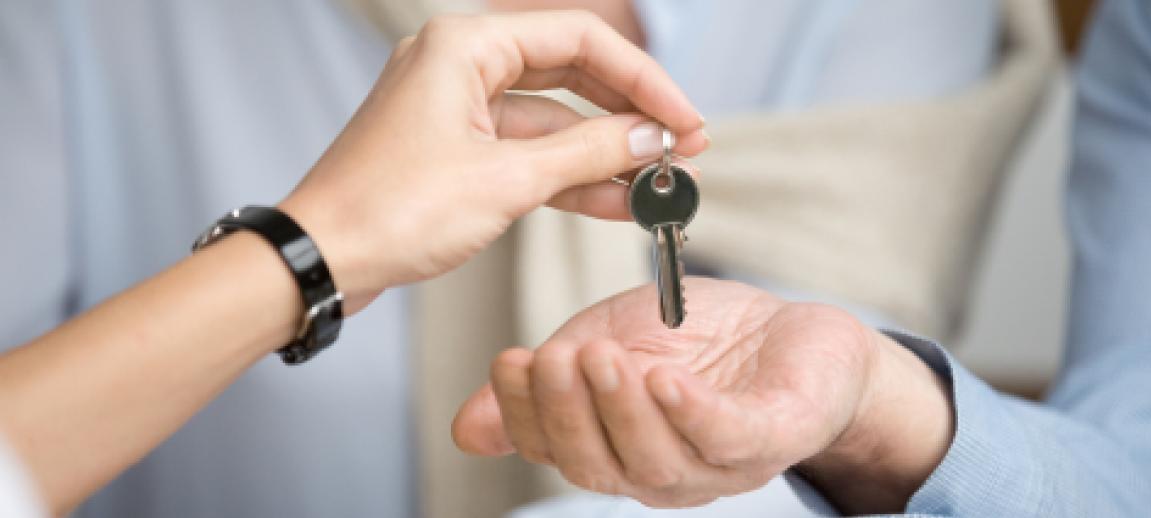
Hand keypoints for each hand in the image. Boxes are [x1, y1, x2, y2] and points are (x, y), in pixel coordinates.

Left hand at [279, 11, 706, 311]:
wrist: (320, 262)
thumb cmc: (387, 212)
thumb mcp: (504, 181)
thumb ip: (586, 154)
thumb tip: (648, 139)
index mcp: (464, 46)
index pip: (579, 40)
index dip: (643, 80)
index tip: (683, 120)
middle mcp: (461, 66)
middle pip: (571, 74)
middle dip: (629, 115)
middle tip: (681, 148)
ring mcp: (458, 111)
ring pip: (552, 121)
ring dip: (605, 154)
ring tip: (660, 184)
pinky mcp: (457, 153)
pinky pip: (527, 155)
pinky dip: (570, 178)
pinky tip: (618, 202)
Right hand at [451, 278, 953, 512]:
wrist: (792, 328)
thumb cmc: (697, 338)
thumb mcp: (606, 343)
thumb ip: (547, 380)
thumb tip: (466, 427)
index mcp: (616, 449)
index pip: (555, 451)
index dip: (525, 414)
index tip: (509, 359)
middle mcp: (661, 471)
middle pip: (600, 466)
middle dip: (567, 413)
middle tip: (553, 358)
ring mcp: (717, 463)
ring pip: (657, 461)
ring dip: (622, 411)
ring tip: (602, 357)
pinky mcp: (772, 436)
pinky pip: (727, 438)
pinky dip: (692, 414)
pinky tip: (666, 380)